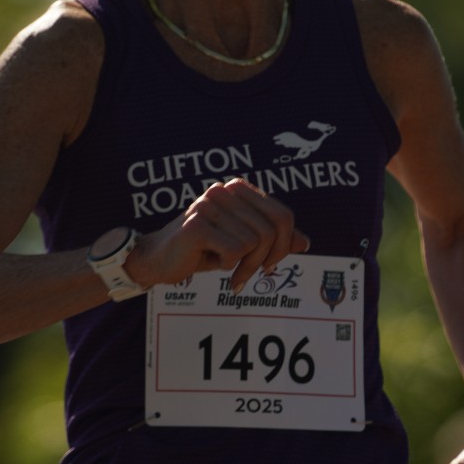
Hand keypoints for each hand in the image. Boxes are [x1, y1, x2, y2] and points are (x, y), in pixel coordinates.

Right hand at [126, 178, 309, 290]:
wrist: (157, 260)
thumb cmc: (201, 250)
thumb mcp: (242, 243)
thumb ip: (272, 240)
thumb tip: (305, 242)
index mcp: (238, 189)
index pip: (283, 215)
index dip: (284, 244)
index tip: (269, 264)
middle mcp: (225, 190)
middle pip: (273, 230)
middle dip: (265, 260)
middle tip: (247, 275)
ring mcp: (210, 205)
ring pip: (255, 243)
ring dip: (244, 265)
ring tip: (224, 266)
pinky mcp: (198, 225)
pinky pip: (235, 251)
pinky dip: (226, 265)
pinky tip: (208, 262)